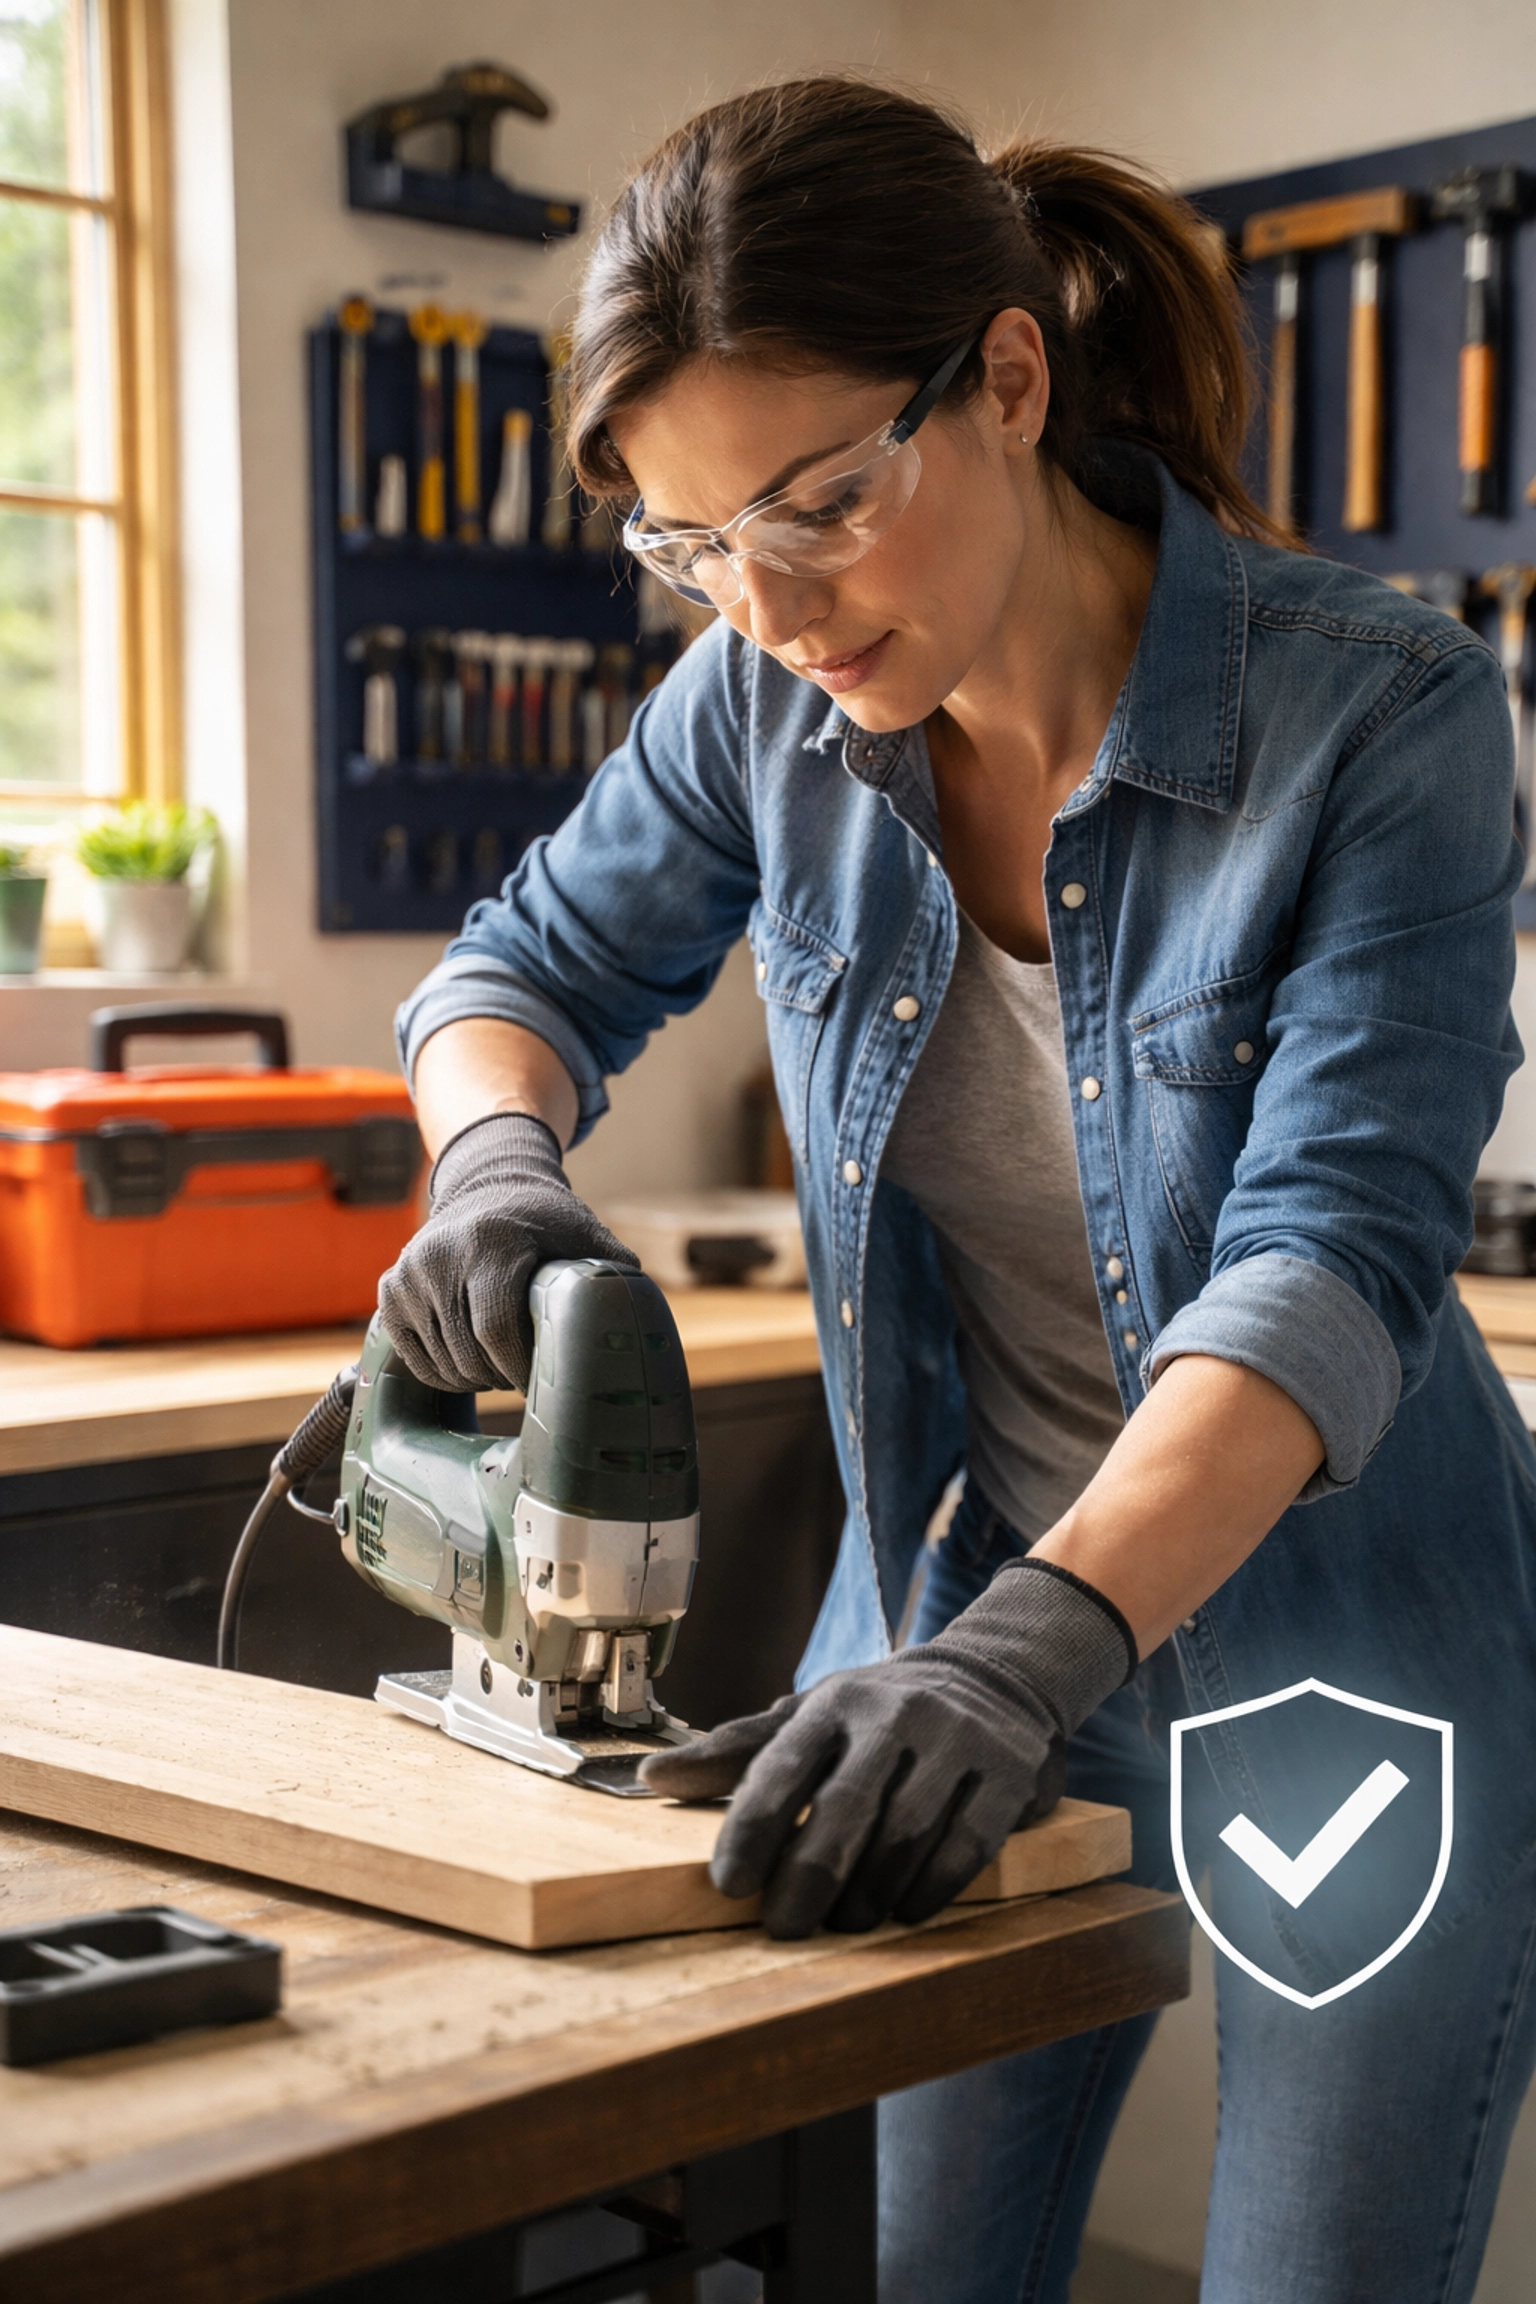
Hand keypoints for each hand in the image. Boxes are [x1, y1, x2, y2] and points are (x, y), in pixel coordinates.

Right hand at [378, 1112, 637, 1390]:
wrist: (491, 1186)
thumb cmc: (548, 1222)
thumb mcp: (588, 1236)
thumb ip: (615, 1277)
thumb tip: (640, 1328)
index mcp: (492, 1241)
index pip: (495, 1331)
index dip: (518, 1369)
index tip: (539, 1382)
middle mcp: (440, 1254)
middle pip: (468, 1354)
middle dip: (501, 1378)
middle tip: (525, 1375)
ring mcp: (409, 1273)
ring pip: (442, 1363)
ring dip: (475, 1378)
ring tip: (502, 1364)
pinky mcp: (390, 1290)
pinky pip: (414, 1359)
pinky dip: (444, 1373)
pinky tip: (471, 1360)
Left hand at [641, 1559, 1135, 1937]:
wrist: (994, 1675)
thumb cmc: (880, 1713)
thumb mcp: (810, 1717)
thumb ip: (735, 1753)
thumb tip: (651, 1781)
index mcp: (836, 1701)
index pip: (782, 1765)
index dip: (752, 1828)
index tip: (728, 1885)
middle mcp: (896, 1714)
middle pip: (844, 1808)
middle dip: (808, 1877)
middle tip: (784, 1927)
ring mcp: (957, 1740)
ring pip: (904, 1834)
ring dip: (868, 1893)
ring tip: (845, 1923)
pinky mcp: (1007, 1772)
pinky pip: (965, 1844)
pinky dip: (931, 1888)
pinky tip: (906, 1911)